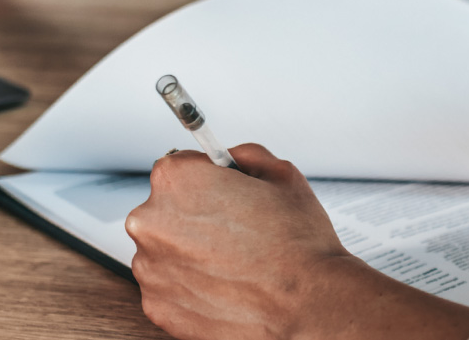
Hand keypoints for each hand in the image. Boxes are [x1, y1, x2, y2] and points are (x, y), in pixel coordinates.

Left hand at [126, 144, 468, 339]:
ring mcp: (155, 270)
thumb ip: (248, 158)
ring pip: (171, 251)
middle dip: (202, 217)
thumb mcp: (286, 177)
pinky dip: (198, 290)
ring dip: (198, 254)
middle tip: (245, 232)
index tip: (219, 189)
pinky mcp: (162, 310)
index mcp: (180, 179)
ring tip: (248, 266)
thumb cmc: (306, 245)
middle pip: (169, 209)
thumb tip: (234, 156)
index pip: (178, 163)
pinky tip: (239, 291)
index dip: (208, 179)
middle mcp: (154, 222)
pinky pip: (175, 290)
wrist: (314, 311)